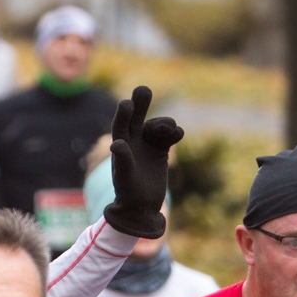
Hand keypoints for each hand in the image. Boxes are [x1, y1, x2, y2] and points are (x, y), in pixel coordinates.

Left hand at [103, 86, 183, 238]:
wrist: (142, 207)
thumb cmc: (128, 193)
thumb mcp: (124, 178)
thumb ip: (122, 161)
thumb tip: (117, 144)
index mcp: (120, 145)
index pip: (121, 124)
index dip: (124, 114)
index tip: (126, 103)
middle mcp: (133, 141)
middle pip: (137, 117)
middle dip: (140, 104)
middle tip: (143, 89)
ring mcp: (148, 144)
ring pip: (158, 125)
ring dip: (164, 123)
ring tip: (170, 129)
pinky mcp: (162, 150)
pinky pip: (170, 135)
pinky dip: (175, 132)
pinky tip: (178, 134)